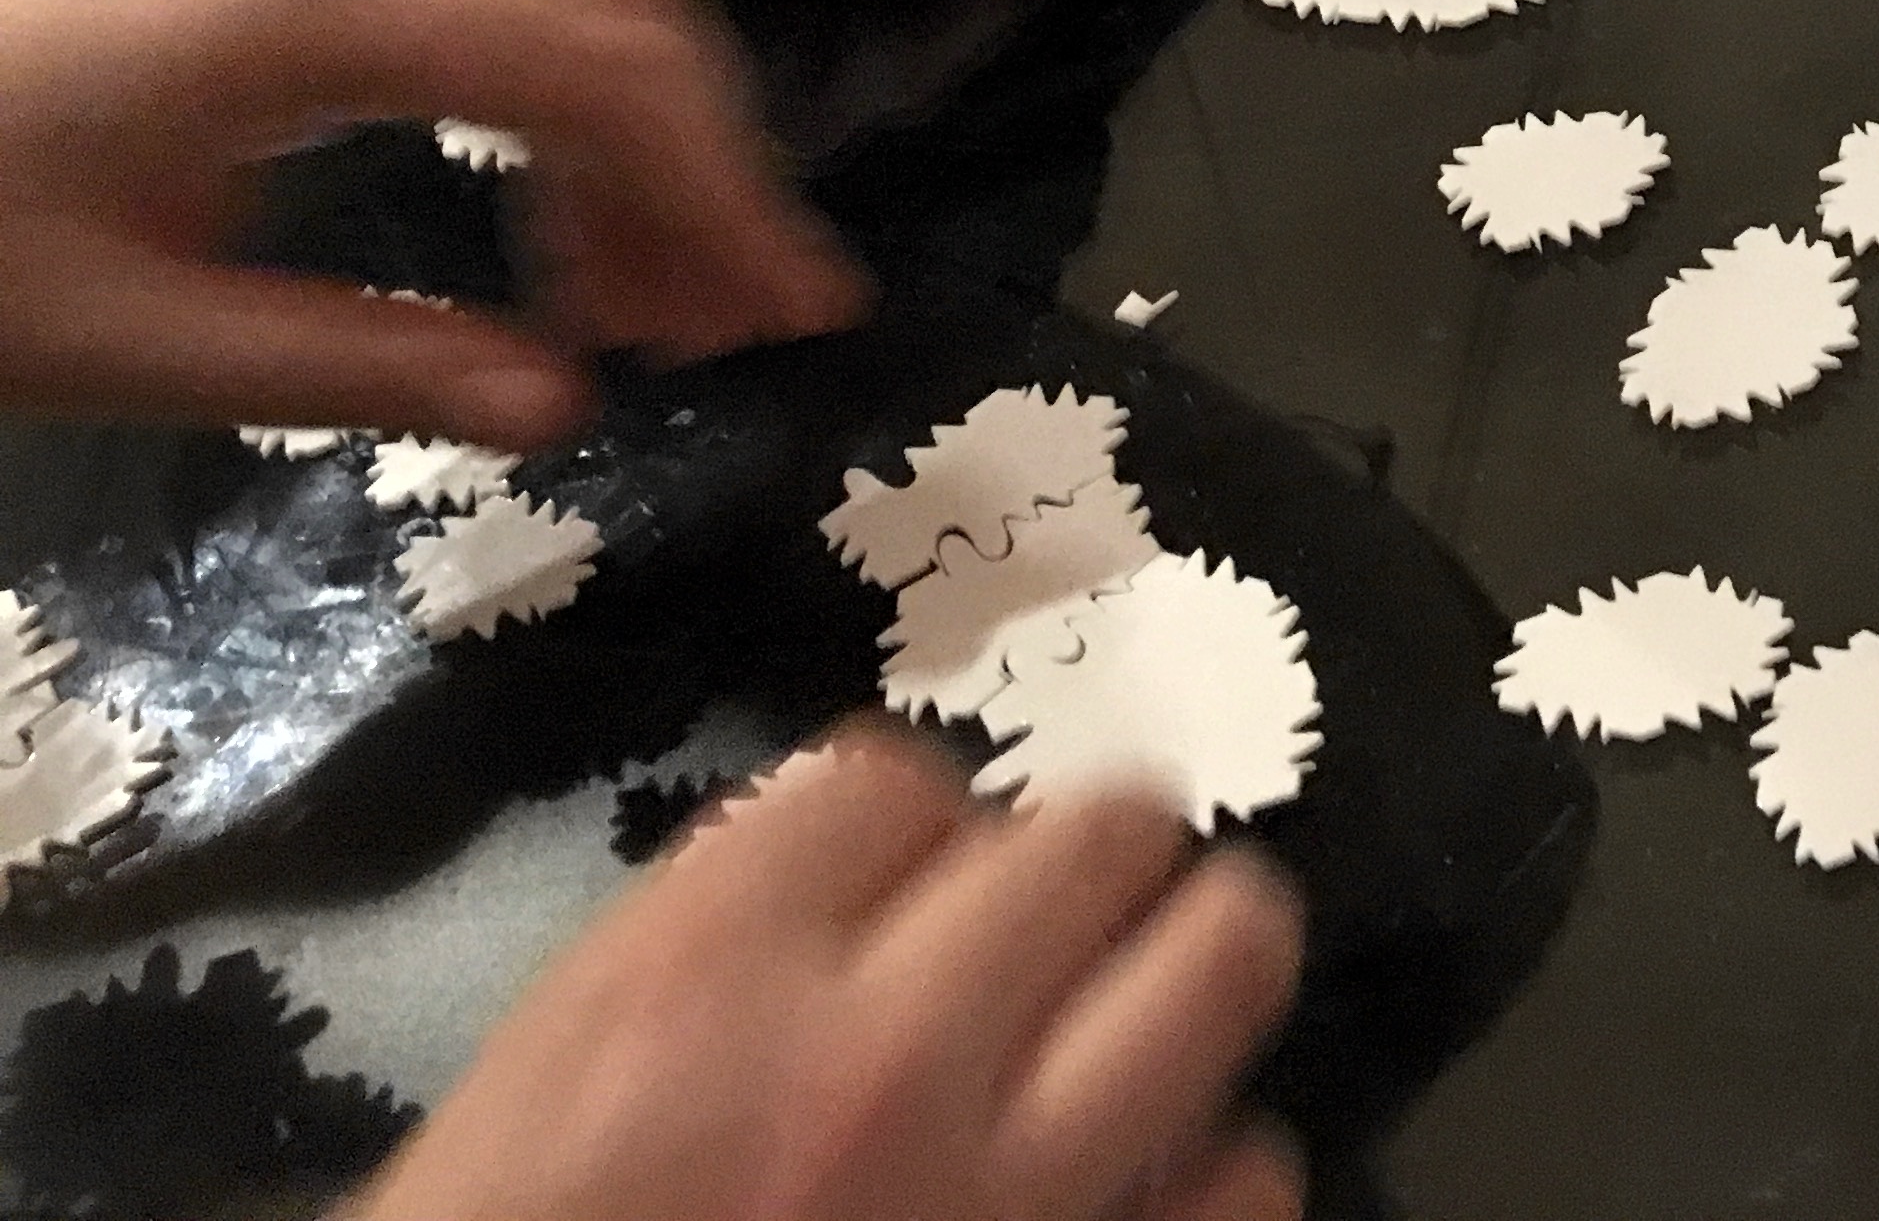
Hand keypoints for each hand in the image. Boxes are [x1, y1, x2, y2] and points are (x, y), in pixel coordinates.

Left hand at [0, 0, 861, 446]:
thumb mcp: (134, 342)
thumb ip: (365, 367)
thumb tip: (566, 409)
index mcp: (308, 6)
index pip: (591, 66)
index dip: (714, 186)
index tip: (790, 308)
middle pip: (611, 5)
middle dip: (707, 161)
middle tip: (754, 318)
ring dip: (650, 132)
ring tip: (671, 294)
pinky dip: (570, 100)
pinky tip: (566, 222)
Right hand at [360, 729, 1303, 1220]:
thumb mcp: (549, 1073)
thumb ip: (715, 942)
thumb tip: (872, 864)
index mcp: (707, 975)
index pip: (896, 781)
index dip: (903, 829)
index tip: (902, 877)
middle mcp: (881, 1053)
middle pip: (1104, 829)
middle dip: (1089, 857)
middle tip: (1075, 904)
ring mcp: (1007, 1190)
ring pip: (1219, 970)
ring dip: (1180, 982)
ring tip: (1148, 1013)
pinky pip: (1247, 1179)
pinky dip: (1210, 1171)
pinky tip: (1150, 1185)